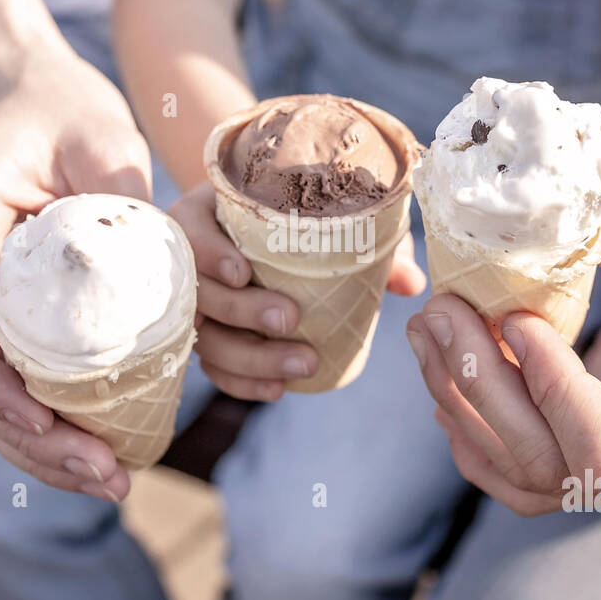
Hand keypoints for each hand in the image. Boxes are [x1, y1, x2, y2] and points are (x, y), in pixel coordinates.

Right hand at [0, 38, 149, 500]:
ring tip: (114, 482)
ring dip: (45, 451)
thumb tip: (164, 262)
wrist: (33, 97)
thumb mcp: (97, 133)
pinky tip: (108, 453)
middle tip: (105, 474)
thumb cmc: (61, 107)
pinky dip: (59, 425)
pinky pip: (23, 383)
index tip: (40, 419)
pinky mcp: (10, 319)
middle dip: (29, 440)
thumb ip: (117, 190)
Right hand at [169, 183, 424, 399]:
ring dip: (251, 358)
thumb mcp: (331, 210)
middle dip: (243, 312)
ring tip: (303, 364)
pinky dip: (241, 382)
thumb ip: (367, 238)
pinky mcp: (209, 336)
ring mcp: (197, 302)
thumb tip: (411, 284)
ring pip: (206, 339)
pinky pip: (214, 367)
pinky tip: (277, 390)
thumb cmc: (304, 209)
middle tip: (290, 319)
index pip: (189, 231)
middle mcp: (192, 258)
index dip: (210, 254)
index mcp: (208, 212)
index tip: (244, 271)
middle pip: (199, 293)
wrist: (274, 219)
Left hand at [406, 195, 600, 530]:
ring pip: (530, 483)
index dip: (545, 391)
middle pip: (549, 471)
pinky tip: (460, 374)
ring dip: (469, 407)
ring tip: (434, 333)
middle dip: (478, 387)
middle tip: (438, 310)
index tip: (517, 316)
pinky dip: (489, 430)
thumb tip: (541, 206)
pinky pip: (542, 476)